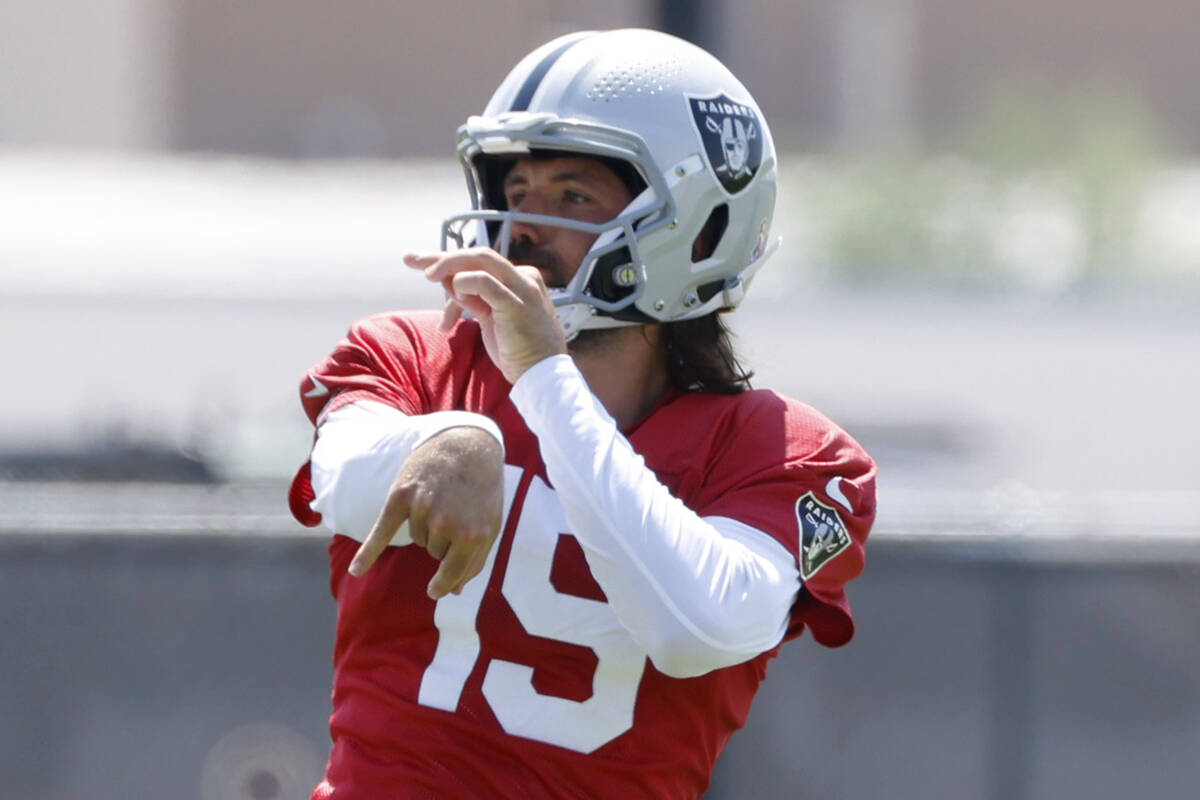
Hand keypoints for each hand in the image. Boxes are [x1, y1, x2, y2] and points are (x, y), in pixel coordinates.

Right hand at [348, 426, 504, 598]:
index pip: (452, 573)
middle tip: (456, 511)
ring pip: (416, 538)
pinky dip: (368, 552)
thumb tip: (454, 591)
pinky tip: (357, 570)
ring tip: (442, 499)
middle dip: (442, 538)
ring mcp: (424, 510)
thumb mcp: (490, 524)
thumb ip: (475, 558)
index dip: (443, 583)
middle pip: (433, 553)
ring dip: (426, 525)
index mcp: (474, 536)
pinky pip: (382, 531)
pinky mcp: (402, 497)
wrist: (466, 446)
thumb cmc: (481, 489)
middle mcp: (447, 525)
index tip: (435, 591)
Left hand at [404, 248, 566, 382]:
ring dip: (448, 264)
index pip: (480, 263)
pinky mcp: (516, 303)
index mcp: (519, 279)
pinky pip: (484, 281)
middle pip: (477, 255)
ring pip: (480, 260)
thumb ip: (473, 298)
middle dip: (442, 256)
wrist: (541, 375)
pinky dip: (464, 283)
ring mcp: (522, 288)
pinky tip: (454, 295)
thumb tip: (448, 281)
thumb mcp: (490, 318)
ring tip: (428, 276)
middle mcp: (523, 277)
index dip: (449, 263)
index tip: (422, 265)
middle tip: (411, 259)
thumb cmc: (517, 350)